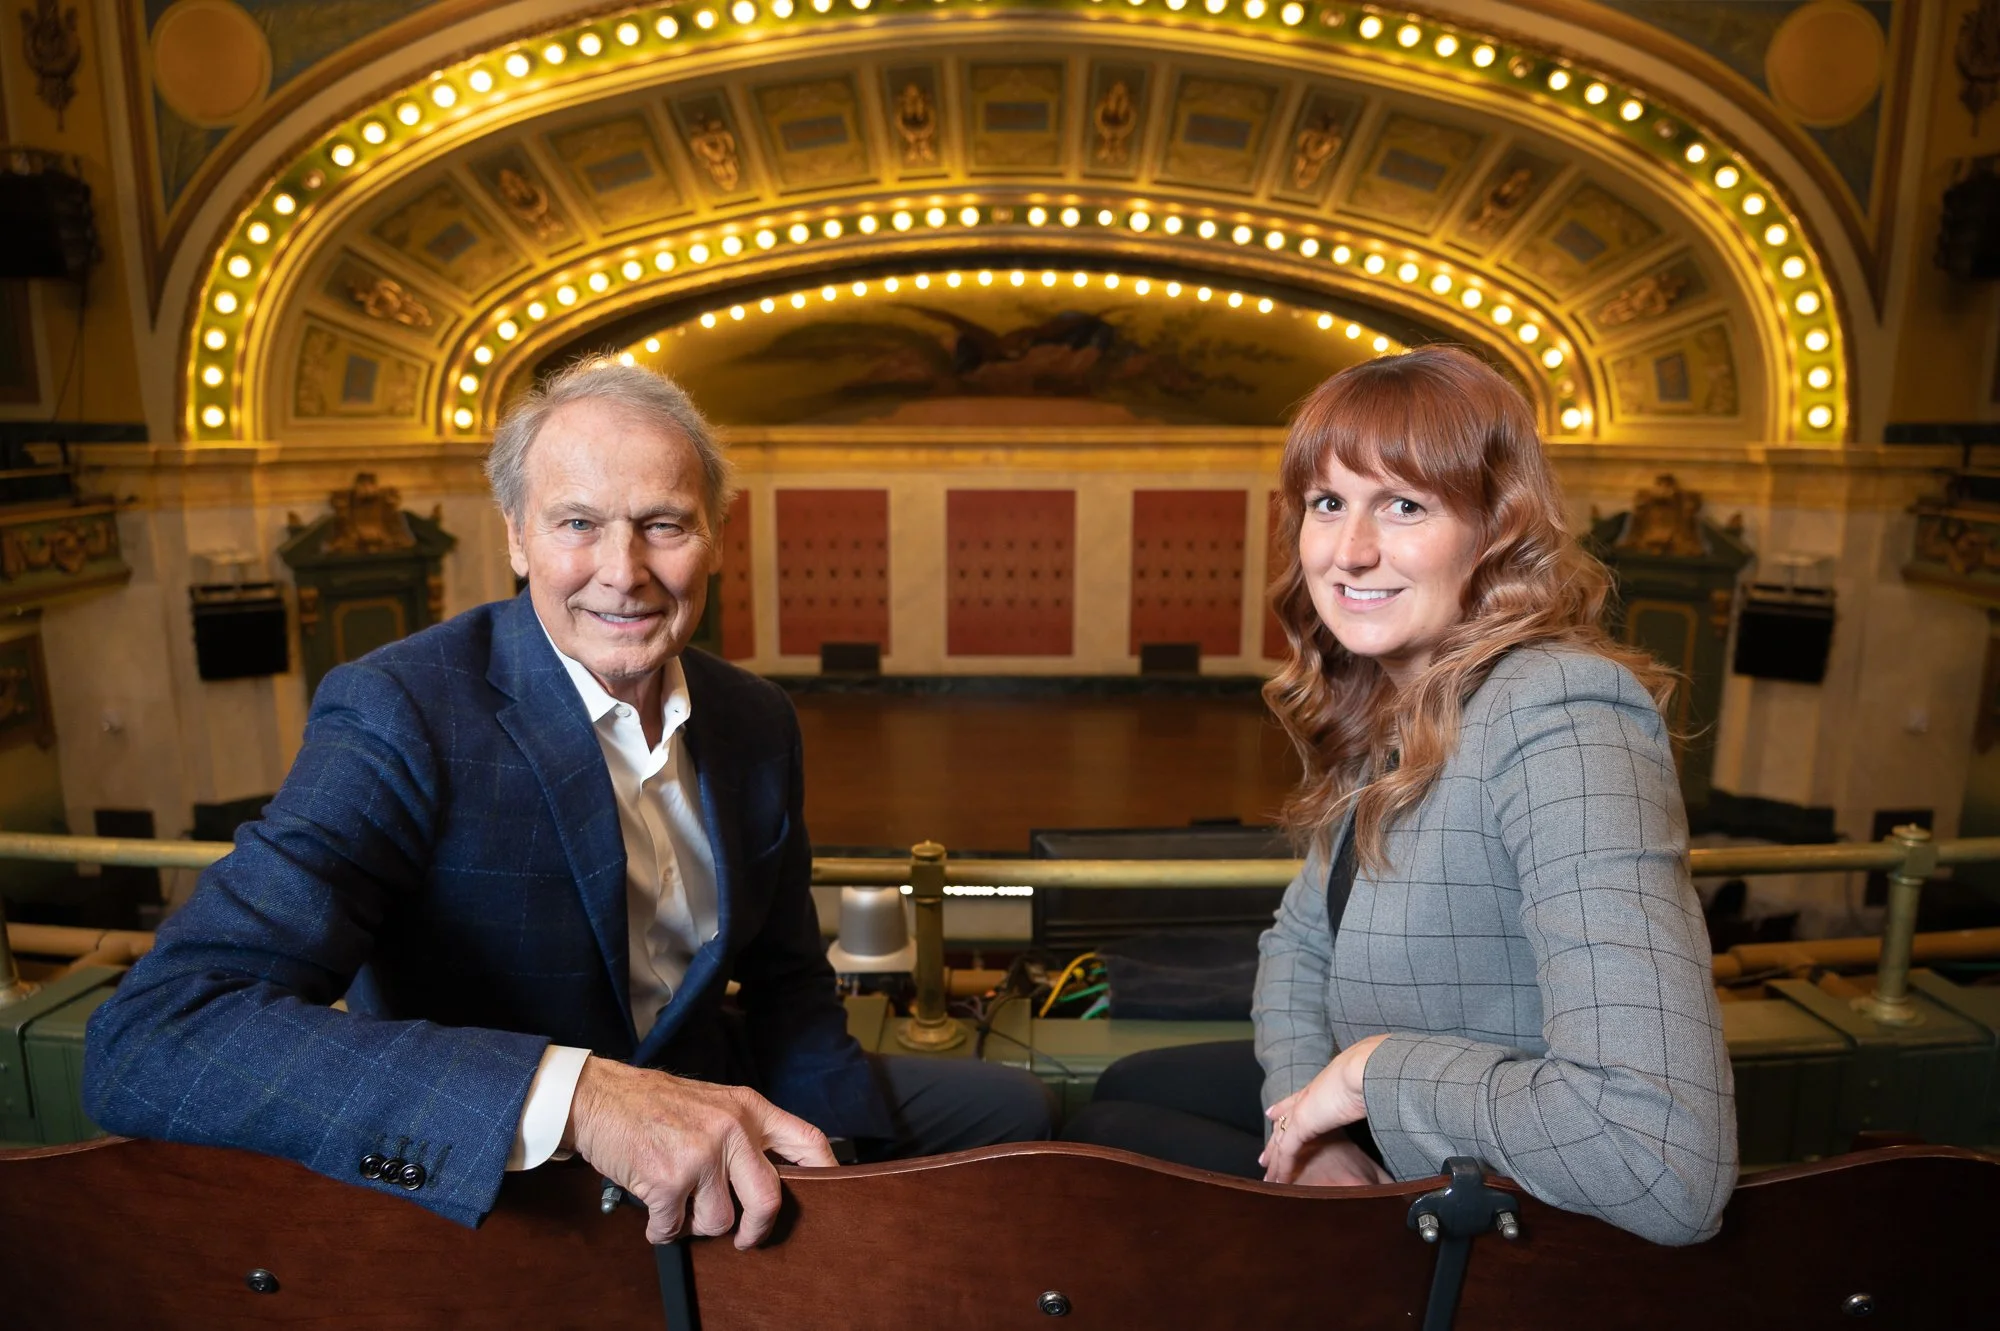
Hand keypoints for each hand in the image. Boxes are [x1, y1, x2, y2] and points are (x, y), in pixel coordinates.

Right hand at [563, 1056, 835, 1248]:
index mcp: (749, 1108)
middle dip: (756, 1230)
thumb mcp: (714, 1103)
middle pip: (769, 1198)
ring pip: (719, 1221)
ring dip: (696, 1225)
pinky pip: (674, 1228)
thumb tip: (773, 1178)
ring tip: (679, 1204)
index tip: (830, 1196)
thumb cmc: (653, 1104)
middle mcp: (731, 1129)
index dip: (825, 1172)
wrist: (598, 1097)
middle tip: (744, 1239)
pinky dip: (662, 1229)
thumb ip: (745, 1133)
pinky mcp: (668, 1179)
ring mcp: (701, 1154)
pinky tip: (654, 1208)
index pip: (807, 1140)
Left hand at [1259, 1033, 1388, 1183]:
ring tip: (1268, 1177)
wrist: (1364, 1067)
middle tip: (1264, 1156)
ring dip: (1275, 1161)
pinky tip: (1279, 1181)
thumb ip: (1365, 1087)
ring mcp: (1302, 1110)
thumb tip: (1378, 1089)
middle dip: (1274, 1140)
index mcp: (1322, 1085)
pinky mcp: (1301, 1124)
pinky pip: (1287, 1151)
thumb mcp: (1366, 1080)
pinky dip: (1282, 1168)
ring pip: (1281, 1140)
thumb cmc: (1372, 1071)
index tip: (1272, 1114)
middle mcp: (1308, 1096)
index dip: (1284, 1108)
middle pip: (1283, 1121)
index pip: (1297, 1100)